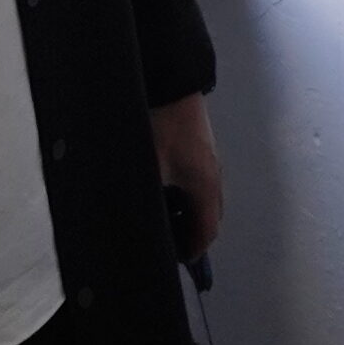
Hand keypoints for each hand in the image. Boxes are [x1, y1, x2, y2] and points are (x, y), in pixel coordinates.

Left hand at [151, 95, 223, 257]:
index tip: (179, 261)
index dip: (195, 250)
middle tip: (170, 245)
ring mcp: (210, 161)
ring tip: (166, 221)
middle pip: (212, 217)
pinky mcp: (202, 149)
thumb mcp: (149, 165)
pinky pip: (200, 183)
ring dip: (190, 214)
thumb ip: (143, 194)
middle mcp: (214, 176)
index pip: (208, 230)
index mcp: (205, 186)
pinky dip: (187, 196)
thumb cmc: (162, 126)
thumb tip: (129, 217)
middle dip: (194, 235)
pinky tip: (165, 192)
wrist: (172, 83)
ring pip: (206, 199)